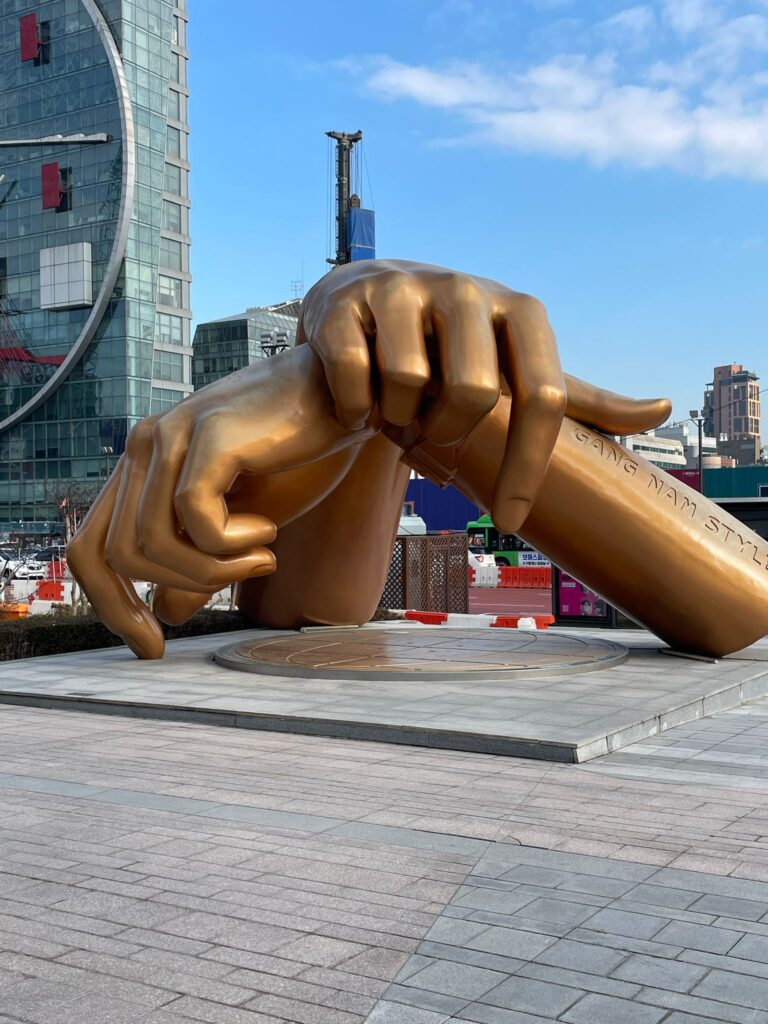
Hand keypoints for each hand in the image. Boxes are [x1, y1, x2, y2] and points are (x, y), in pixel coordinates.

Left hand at [67, 346, 368, 657]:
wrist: (344, 396)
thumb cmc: (298, 455)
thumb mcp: (242, 524)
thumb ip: (198, 563)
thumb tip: (165, 611)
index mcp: (144, 466)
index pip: (90, 547)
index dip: (110, 606)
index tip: (152, 647)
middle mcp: (145, 447)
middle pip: (114, 555)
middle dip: (171, 590)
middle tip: (236, 584)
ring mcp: (171, 437)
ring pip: (151, 545)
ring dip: (212, 571)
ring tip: (261, 555)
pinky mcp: (207, 437)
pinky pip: (195, 519)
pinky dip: (232, 545)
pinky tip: (267, 528)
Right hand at [300, 260, 669, 531]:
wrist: (370, 307)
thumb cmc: (457, 352)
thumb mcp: (521, 367)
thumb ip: (582, 397)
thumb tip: (662, 408)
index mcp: (520, 310)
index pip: (542, 396)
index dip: (529, 467)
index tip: (511, 522)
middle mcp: (467, 289)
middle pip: (473, 393)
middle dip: (449, 435)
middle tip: (432, 434)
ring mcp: (403, 288)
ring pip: (409, 383)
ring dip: (399, 420)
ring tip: (396, 412)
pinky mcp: (348, 301)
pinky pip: (353, 374)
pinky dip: (354, 408)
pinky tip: (358, 405)